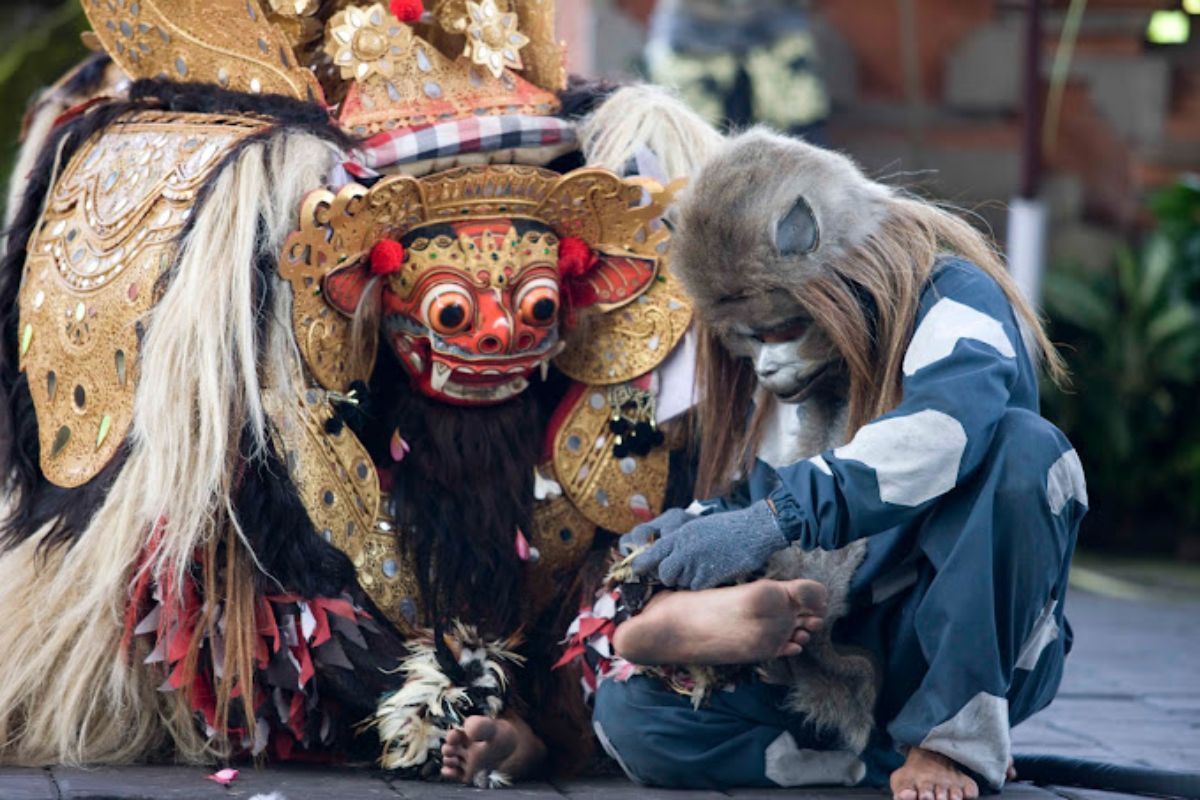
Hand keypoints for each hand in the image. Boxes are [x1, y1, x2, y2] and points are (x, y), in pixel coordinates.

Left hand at [629, 501, 787, 589]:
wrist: (753, 531)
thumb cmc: (727, 529)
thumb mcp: (696, 528)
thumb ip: (679, 541)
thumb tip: (665, 558)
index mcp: (680, 535)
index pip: (652, 553)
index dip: (644, 564)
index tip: (639, 571)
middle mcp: (684, 550)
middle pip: (665, 573)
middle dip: (671, 576)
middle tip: (684, 571)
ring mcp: (696, 564)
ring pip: (681, 582)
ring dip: (689, 580)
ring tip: (706, 567)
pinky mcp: (708, 578)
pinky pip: (697, 589)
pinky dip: (703, 585)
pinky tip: (715, 573)